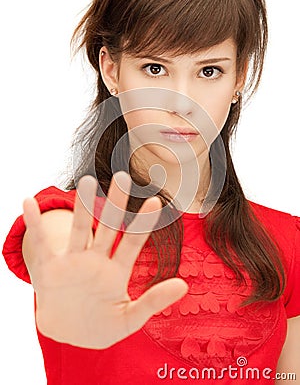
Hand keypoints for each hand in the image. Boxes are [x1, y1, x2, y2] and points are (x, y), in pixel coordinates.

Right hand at [22, 172, 187, 348]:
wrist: (69, 335)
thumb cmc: (102, 327)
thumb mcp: (130, 319)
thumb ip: (154, 302)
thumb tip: (184, 284)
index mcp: (116, 272)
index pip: (132, 243)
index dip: (142, 224)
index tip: (155, 201)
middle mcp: (96, 261)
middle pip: (108, 228)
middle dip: (115, 205)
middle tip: (124, 177)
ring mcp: (73, 263)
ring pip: (80, 231)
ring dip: (83, 209)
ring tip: (87, 182)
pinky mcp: (50, 270)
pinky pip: (41, 245)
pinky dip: (34, 225)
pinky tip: (28, 203)